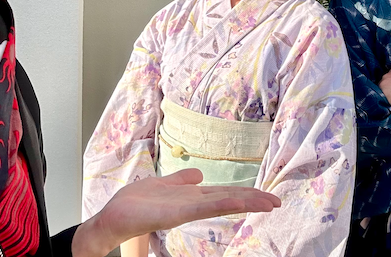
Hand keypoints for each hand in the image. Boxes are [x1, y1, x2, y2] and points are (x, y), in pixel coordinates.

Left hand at [72, 169, 280, 256]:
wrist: (113, 216)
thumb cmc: (135, 202)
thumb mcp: (161, 183)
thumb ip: (181, 180)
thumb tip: (199, 174)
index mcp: (191, 196)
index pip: (223, 194)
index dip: (245, 193)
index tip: (267, 195)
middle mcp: (192, 204)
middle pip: (228, 199)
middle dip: (253, 200)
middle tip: (277, 202)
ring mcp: (186, 209)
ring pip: (222, 203)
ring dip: (245, 202)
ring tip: (268, 202)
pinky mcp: (177, 213)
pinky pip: (203, 207)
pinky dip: (222, 204)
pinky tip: (238, 203)